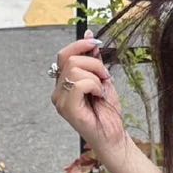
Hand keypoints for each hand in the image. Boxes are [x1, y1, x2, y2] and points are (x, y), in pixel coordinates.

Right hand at [51, 36, 127, 162]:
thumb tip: (90, 36)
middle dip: (93, 63)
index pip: (64, 54)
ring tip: (101, 90)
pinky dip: (94, 86)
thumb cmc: (108, 112)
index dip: (80, 45)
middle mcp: (58, 91)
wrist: (114, 136)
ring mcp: (60, 100)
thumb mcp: (103, 79)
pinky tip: (98, 96)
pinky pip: (79, 84)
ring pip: (74, 70)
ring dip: (95, 77)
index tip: (96, 43)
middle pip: (69, 59)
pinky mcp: (66, 108)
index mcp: (64, 83)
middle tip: (105, 77)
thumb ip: (95, 59)